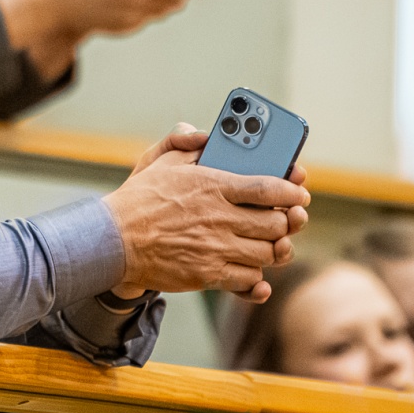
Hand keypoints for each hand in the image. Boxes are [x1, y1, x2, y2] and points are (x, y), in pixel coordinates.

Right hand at [103, 128, 307, 300]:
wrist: (113, 242)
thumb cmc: (137, 200)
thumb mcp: (158, 161)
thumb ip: (184, 143)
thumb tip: (200, 133)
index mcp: (213, 185)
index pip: (269, 187)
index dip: (292, 190)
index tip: (299, 193)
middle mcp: (220, 218)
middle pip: (276, 223)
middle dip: (286, 223)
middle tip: (285, 220)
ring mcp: (216, 249)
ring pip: (268, 253)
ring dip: (273, 249)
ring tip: (269, 244)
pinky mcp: (208, 274)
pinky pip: (249, 279)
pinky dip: (256, 276)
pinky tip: (251, 268)